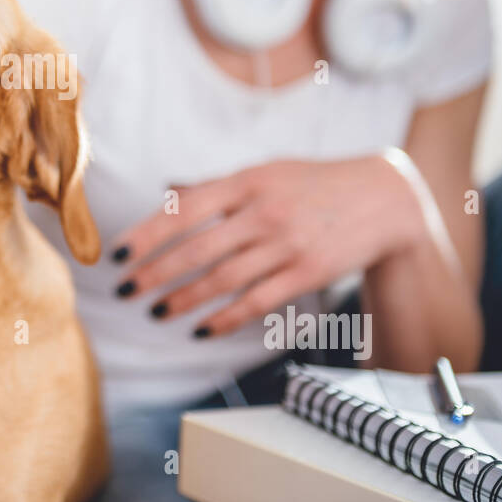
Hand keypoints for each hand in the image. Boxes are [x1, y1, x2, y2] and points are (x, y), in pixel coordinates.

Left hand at [110, 155, 424, 337]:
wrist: (385, 198)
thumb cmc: (313, 184)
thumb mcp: (265, 172)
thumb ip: (217, 188)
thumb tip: (166, 194)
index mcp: (246, 181)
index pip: (184, 209)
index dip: (146, 234)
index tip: (116, 255)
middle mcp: (264, 211)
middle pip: (197, 248)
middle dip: (155, 273)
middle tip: (125, 292)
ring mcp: (287, 243)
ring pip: (223, 278)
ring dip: (184, 300)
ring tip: (157, 312)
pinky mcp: (308, 272)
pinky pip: (258, 300)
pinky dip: (226, 318)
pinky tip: (201, 329)